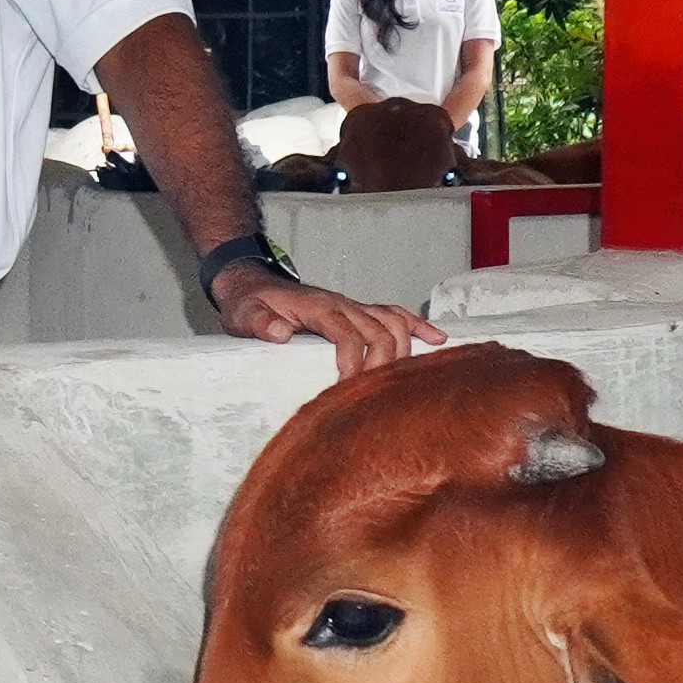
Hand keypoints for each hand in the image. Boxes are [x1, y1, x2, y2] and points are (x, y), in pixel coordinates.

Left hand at [214, 259, 436, 381]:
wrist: (253, 285)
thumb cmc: (250, 304)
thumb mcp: (245, 313)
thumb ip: (259, 323)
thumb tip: (279, 332)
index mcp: (316, 307)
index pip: (345, 332)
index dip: (353, 359)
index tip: (349, 386)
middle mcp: (341, 304)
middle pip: (378, 330)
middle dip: (382, 364)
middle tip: (373, 397)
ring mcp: (353, 307)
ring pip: (392, 322)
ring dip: (403, 350)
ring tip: (404, 383)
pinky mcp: (358, 312)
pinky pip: (393, 314)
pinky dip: (417, 326)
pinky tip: (438, 340)